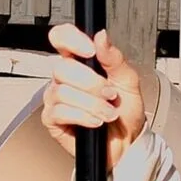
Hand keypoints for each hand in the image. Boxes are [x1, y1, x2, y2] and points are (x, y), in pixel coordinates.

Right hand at [40, 25, 145, 170]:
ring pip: (64, 92)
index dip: (71, 39)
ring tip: (107, 113)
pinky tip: (95, 122)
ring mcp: (56, 98)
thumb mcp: (128, 81)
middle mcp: (65, 78)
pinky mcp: (52, 119)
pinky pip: (61, 112)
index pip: (62, 38)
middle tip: (109, 94)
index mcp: (80, 62)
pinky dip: (83, 117)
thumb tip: (101, 37)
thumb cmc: (126, 112)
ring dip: (92, 104)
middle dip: (92, 83)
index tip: (90, 51)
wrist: (127, 143)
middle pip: (63, 68)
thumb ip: (114, 57)